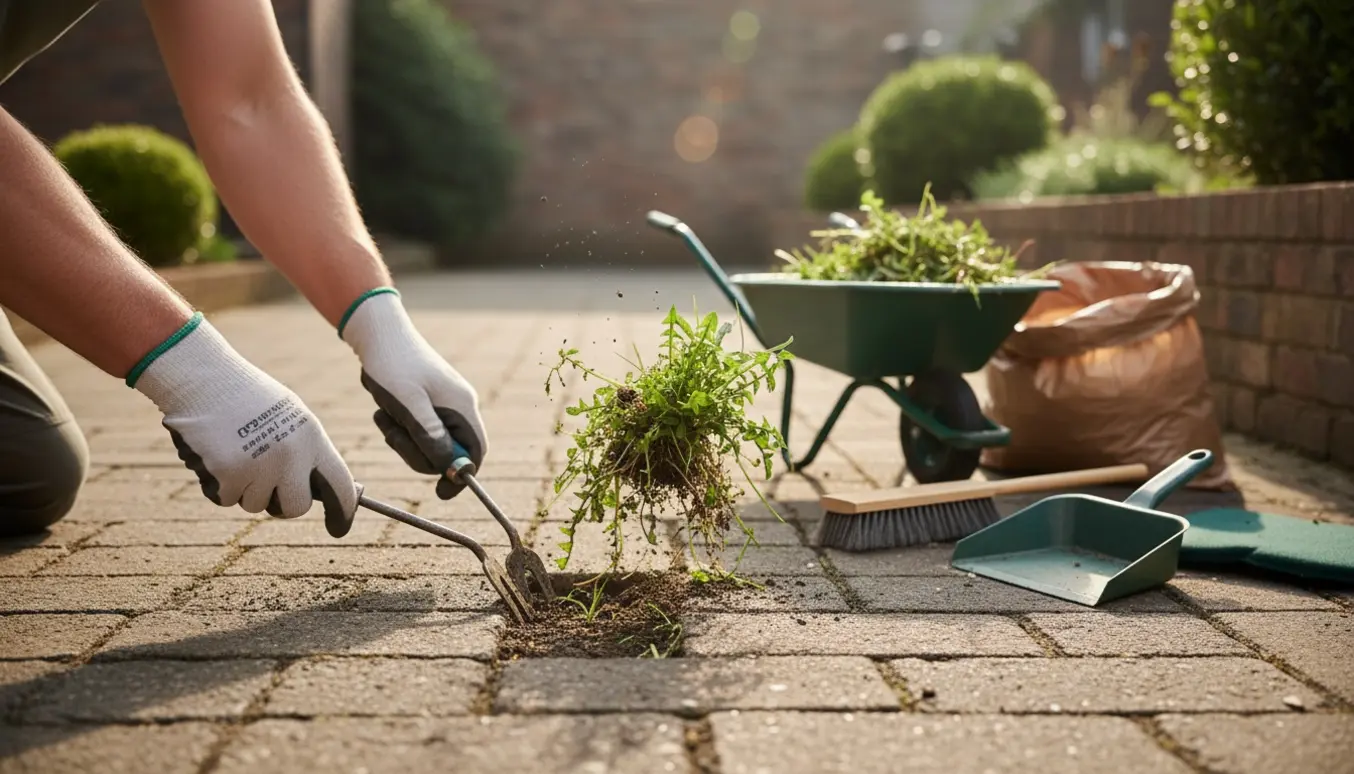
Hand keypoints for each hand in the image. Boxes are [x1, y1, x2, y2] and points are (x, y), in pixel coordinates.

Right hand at [130, 313, 358, 535]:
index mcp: (311, 438)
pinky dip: (219, 485)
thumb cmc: (248, 397)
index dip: (342, 511)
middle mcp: (290, 456)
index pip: (339, 484)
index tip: (338, 528)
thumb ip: (306, 452)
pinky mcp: (228, 475)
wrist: (203, 378)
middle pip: (296, 508)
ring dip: (245, 488)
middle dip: (282, 504)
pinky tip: (216, 454)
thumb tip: (320, 489)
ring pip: (256, 504)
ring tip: (236, 451)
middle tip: (269, 487)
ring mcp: (259, 467)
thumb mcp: (290, 418)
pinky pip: (227, 499)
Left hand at [339, 288, 486, 498]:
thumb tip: (452, 469)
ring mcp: (443, 403)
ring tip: (383, 416)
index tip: (438, 492)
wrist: (377, 333)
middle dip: (418, 452)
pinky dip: (400, 427)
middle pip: (449, 451)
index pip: (475, 452)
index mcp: (461, 407)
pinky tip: (383, 410)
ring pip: (429, 442)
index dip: (461, 475)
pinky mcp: (427, 401)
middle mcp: (458, 406)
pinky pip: (418, 429)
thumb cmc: (393, 366)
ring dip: (404, 439)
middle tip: (392, 435)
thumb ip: (432, 438)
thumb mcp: (409, 407)